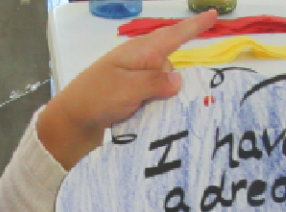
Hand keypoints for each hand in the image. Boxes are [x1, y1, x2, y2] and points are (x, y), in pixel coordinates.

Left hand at [37, 10, 217, 169]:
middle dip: (172, 81)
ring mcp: (133, 81)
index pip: (171, 36)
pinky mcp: (130, 99)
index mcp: (138, 53)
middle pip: (170, 65)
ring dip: (161, 99)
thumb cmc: (95, 99)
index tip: (214, 14)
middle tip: (154, 100)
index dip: (193, 27)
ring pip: (163, 85)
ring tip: (144, 112)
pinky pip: (153, 99)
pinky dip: (154, 107)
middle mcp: (138, 63)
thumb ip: (154, 82)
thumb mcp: (127, 88)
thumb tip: (179, 79)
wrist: (70, 124)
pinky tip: (147, 118)